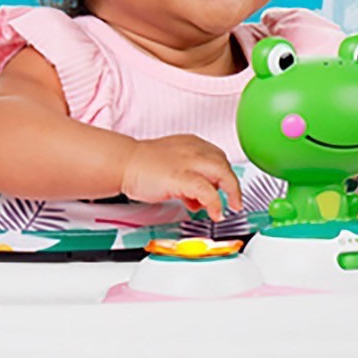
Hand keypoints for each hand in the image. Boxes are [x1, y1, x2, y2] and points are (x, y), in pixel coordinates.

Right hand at [119, 134, 243, 215]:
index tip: (225, 190)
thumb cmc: (142, 166)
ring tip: (230, 208)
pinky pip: (206, 190)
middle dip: (232, 185)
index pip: (218, 157)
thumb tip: (199, 200)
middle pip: (224, 164)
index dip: (224, 175)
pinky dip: (214, 202)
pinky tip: (214, 213)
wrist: (123, 163)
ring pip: (222, 172)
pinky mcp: (181, 177)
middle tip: (234, 201)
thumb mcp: (172, 169)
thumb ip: (189, 182)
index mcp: (192, 144)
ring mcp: (188, 162)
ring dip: (231, 191)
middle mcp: (193, 150)